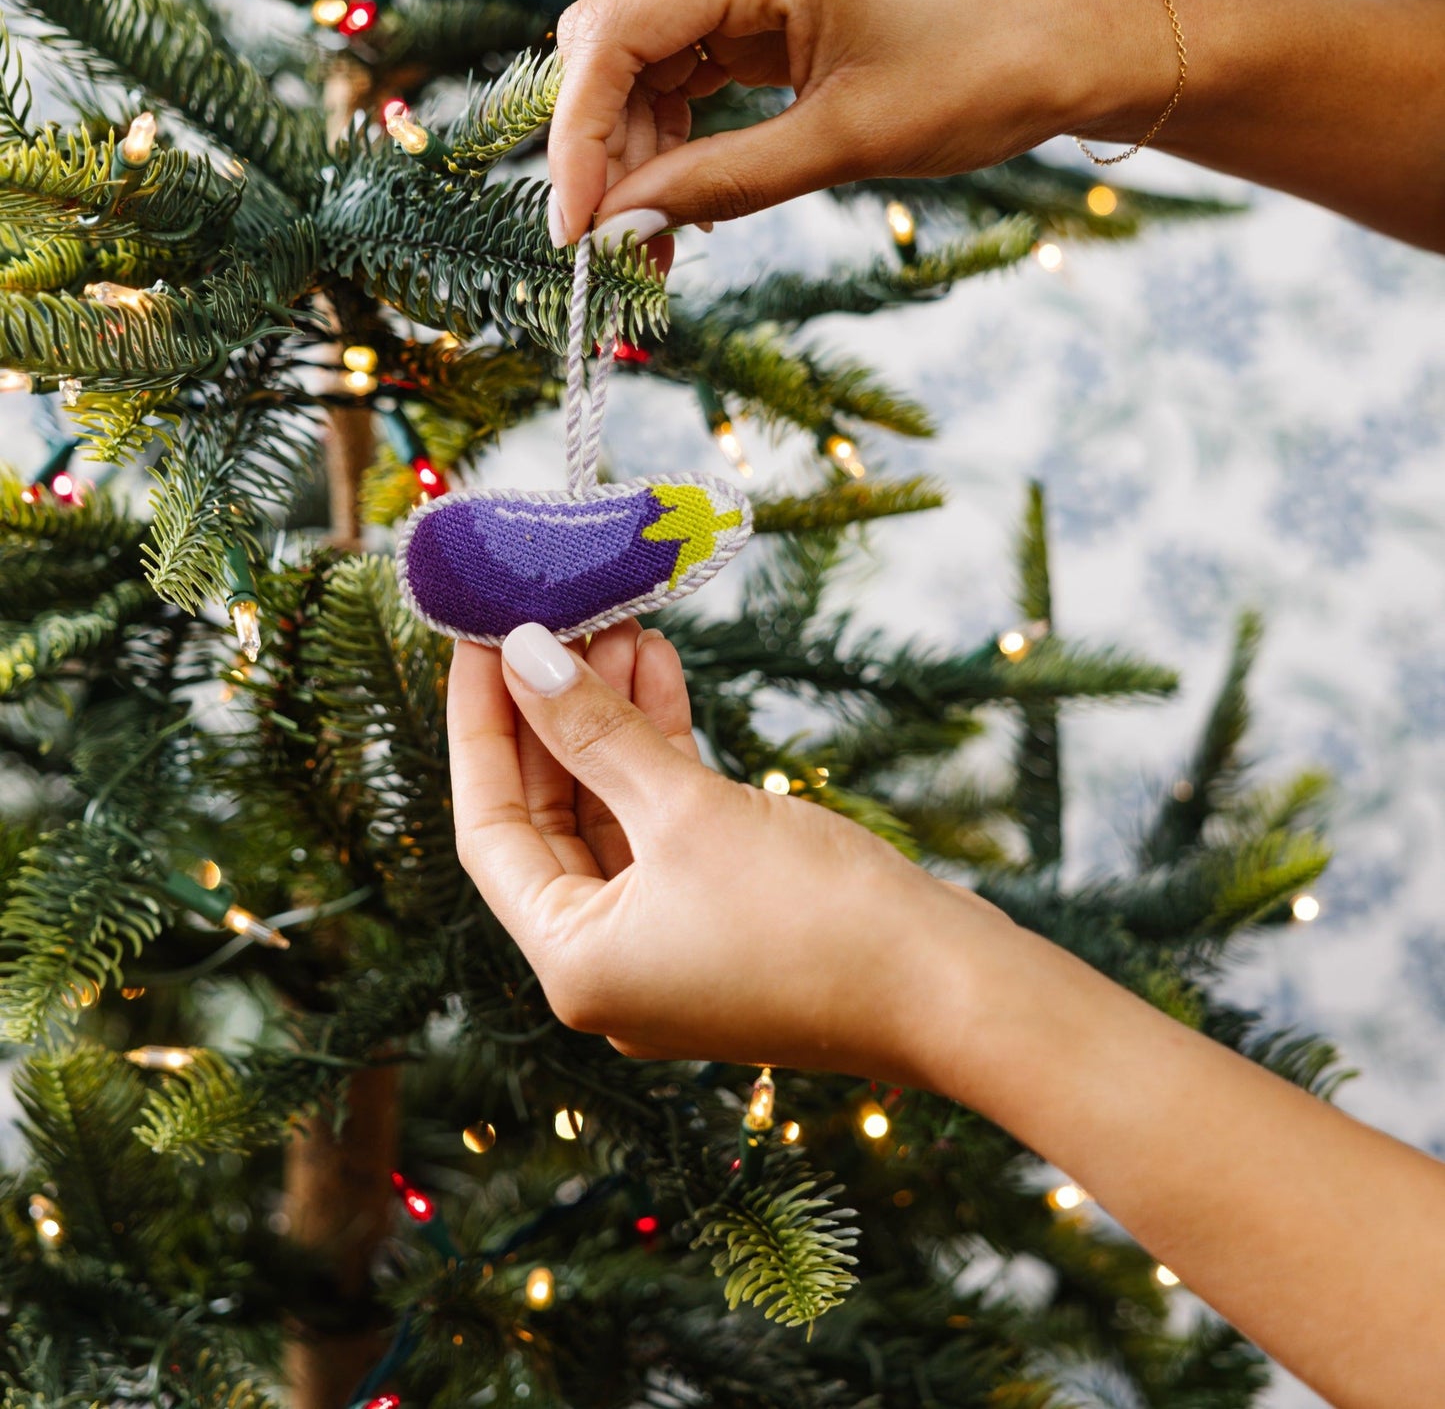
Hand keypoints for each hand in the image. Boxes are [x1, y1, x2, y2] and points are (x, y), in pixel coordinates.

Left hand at [447, 616, 992, 1080]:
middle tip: (552, 618)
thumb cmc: (815, 918)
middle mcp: (610, 964)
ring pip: (614, 813)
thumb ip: (597, 733)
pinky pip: (668, 826)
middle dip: (554, 713)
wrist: (955, 989)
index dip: (481, 727)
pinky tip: (662, 674)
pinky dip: (663, 754)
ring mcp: (671, 944)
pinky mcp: (727, 919)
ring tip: (618, 626)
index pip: (491, 830)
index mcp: (574, 964)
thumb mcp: (688, 811)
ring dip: (612, 721)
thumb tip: (526, 657)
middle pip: (551, 817)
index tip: (480, 640)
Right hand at [546, 0, 1174, 247]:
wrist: (1084, 44)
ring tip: (654, 241)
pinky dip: (681, 130)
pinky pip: (696, 62)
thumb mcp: (846, 142)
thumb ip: (720, 182)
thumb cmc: (988, 75)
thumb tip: (621, 227)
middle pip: (615, 39)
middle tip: (611, 248)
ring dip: (640, 146)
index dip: (578, 139)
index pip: (612, 34)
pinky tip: (684, 195)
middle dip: (603, 146)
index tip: (575, 232)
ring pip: (648, 57)